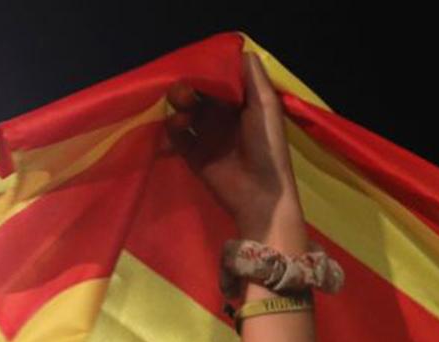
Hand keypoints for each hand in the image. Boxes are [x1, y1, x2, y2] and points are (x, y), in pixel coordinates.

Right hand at [169, 49, 303, 239]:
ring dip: (178, 107)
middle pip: (196, 92)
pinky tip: (177, 129)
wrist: (261, 195)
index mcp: (241, 103)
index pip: (216, 79)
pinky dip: (171, 130)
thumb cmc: (267, 148)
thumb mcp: (265, 106)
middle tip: (185, 95)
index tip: (195, 68)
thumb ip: (253, 76)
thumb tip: (239, 49)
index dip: (204, 71)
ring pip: (183, 111)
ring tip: (183, 118)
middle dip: (186, 89)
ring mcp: (207, 136)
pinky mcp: (194, 156)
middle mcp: (222, 117)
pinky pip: (175, 137)